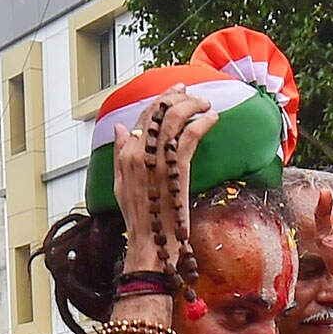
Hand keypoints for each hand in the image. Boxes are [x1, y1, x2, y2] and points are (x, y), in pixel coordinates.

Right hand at [113, 84, 218, 269]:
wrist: (151, 242)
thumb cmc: (139, 219)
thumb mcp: (120, 184)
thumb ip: (120, 154)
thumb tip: (121, 128)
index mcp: (126, 154)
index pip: (143, 118)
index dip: (159, 102)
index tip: (173, 93)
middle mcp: (139, 152)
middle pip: (158, 112)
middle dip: (175, 96)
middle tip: (190, 91)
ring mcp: (158, 159)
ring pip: (174, 118)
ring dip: (192, 105)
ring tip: (204, 103)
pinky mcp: (177, 169)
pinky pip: (190, 135)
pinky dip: (202, 122)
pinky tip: (212, 118)